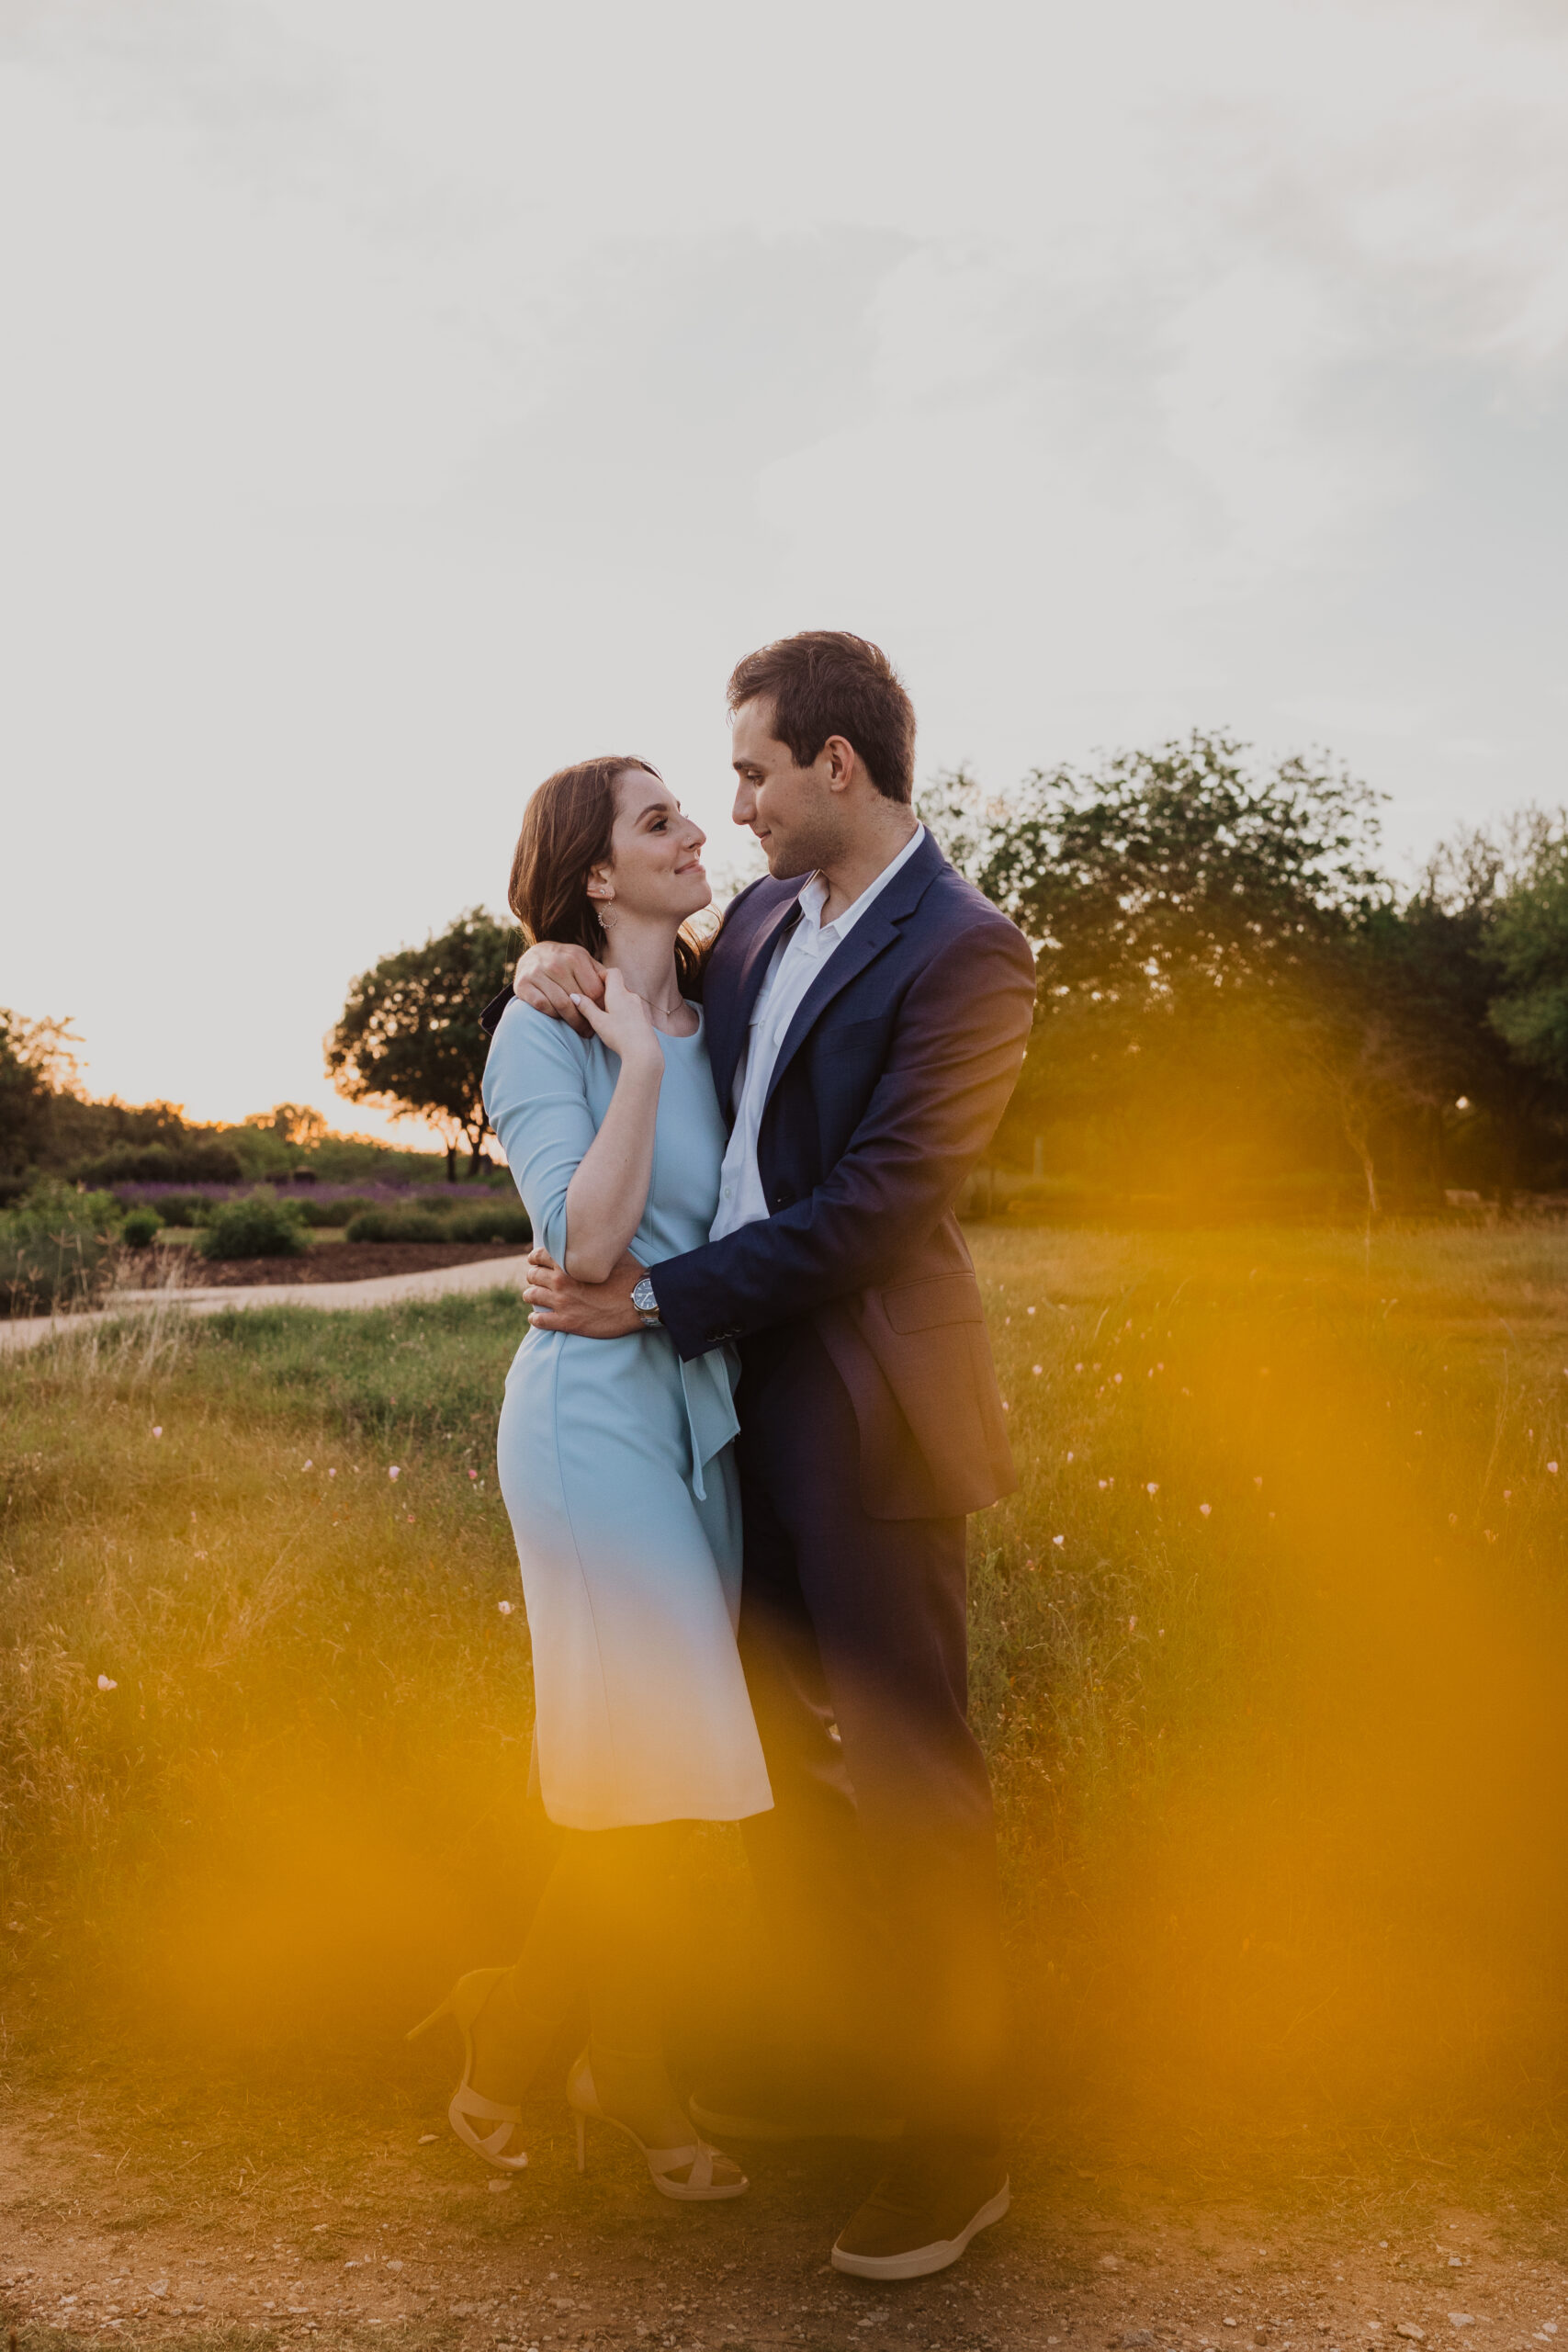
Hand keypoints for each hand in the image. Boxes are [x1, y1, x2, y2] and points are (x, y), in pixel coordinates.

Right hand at [514, 941, 606, 1036]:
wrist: (533, 954)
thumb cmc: (565, 962)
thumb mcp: (583, 960)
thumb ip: (599, 973)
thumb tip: (622, 989)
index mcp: (576, 957)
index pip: (595, 990)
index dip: (601, 1006)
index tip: (604, 1016)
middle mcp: (557, 963)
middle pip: (579, 1000)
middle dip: (588, 1018)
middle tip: (593, 1030)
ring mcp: (539, 972)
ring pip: (562, 1005)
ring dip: (574, 1022)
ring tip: (582, 1030)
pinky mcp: (523, 984)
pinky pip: (543, 1006)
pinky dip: (553, 1015)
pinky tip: (560, 1018)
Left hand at [522, 1243, 643, 1337]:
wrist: (641, 1300)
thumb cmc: (630, 1274)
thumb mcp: (613, 1251)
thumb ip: (597, 1244)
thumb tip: (597, 1234)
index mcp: (569, 1262)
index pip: (539, 1255)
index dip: (535, 1258)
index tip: (535, 1261)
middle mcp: (561, 1281)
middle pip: (533, 1276)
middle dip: (534, 1277)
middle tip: (537, 1280)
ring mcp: (562, 1302)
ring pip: (532, 1296)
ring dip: (531, 1295)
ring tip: (533, 1297)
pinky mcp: (567, 1322)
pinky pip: (539, 1321)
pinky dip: (535, 1319)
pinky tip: (536, 1318)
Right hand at [569, 967, 661, 1068]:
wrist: (643, 1052)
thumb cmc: (619, 1036)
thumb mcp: (598, 1021)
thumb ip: (586, 1007)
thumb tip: (574, 996)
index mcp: (619, 993)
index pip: (613, 972)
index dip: (602, 974)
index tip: (593, 983)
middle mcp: (631, 996)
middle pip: (618, 984)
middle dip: (606, 990)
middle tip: (595, 1001)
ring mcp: (639, 1006)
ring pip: (624, 997)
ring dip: (615, 1001)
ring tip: (605, 1014)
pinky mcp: (643, 1017)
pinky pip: (631, 1007)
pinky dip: (622, 1010)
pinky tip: (617, 1024)